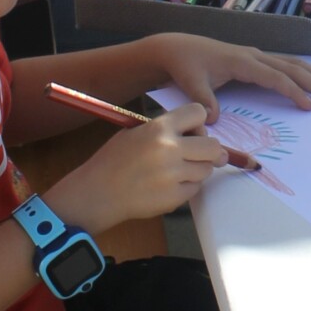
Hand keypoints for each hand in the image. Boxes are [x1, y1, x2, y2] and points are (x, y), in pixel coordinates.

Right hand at [53, 104, 225, 227]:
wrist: (97, 193)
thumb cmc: (114, 159)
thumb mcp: (136, 132)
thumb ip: (166, 129)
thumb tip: (198, 131)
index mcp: (159, 128)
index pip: (199, 112)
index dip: (199, 121)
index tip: (194, 131)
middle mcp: (170, 149)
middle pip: (213, 146)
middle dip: (210, 150)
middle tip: (203, 154)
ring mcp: (173, 175)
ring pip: (206, 169)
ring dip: (197, 169)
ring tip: (178, 171)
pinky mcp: (174, 198)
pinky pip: (195, 189)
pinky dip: (187, 187)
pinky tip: (169, 185)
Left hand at [145, 32, 310, 119]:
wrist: (178, 48)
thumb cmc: (185, 65)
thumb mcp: (190, 83)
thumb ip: (202, 99)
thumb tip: (213, 118)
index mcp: (242, 62)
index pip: (275, 77)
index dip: (293, 91)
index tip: (310, 106)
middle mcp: (254, 56)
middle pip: (291, 68)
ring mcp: (256, 55)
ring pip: (292, 64)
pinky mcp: (254, 59)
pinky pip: (284, 64)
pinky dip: (303, 71)